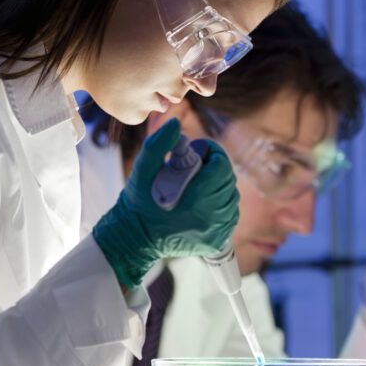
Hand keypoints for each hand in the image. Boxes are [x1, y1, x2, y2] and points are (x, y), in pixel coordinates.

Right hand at [92, 118, 240, 288]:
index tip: (196, 150)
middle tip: (195, 165)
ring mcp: (215, 233)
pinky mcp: (215, 242)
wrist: (134, 239)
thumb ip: (158, 144)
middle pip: (228, 180)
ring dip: (219, 185)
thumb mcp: (143, 169)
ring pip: (231, 197)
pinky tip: (204, 200)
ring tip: (199, 182)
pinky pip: (229, 216)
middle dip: (215, 167)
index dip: (211, 151)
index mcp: (196, 199)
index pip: (221, 166)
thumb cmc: (138, 202)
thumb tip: (176, 123)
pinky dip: (221, 204)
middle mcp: (210, 218)